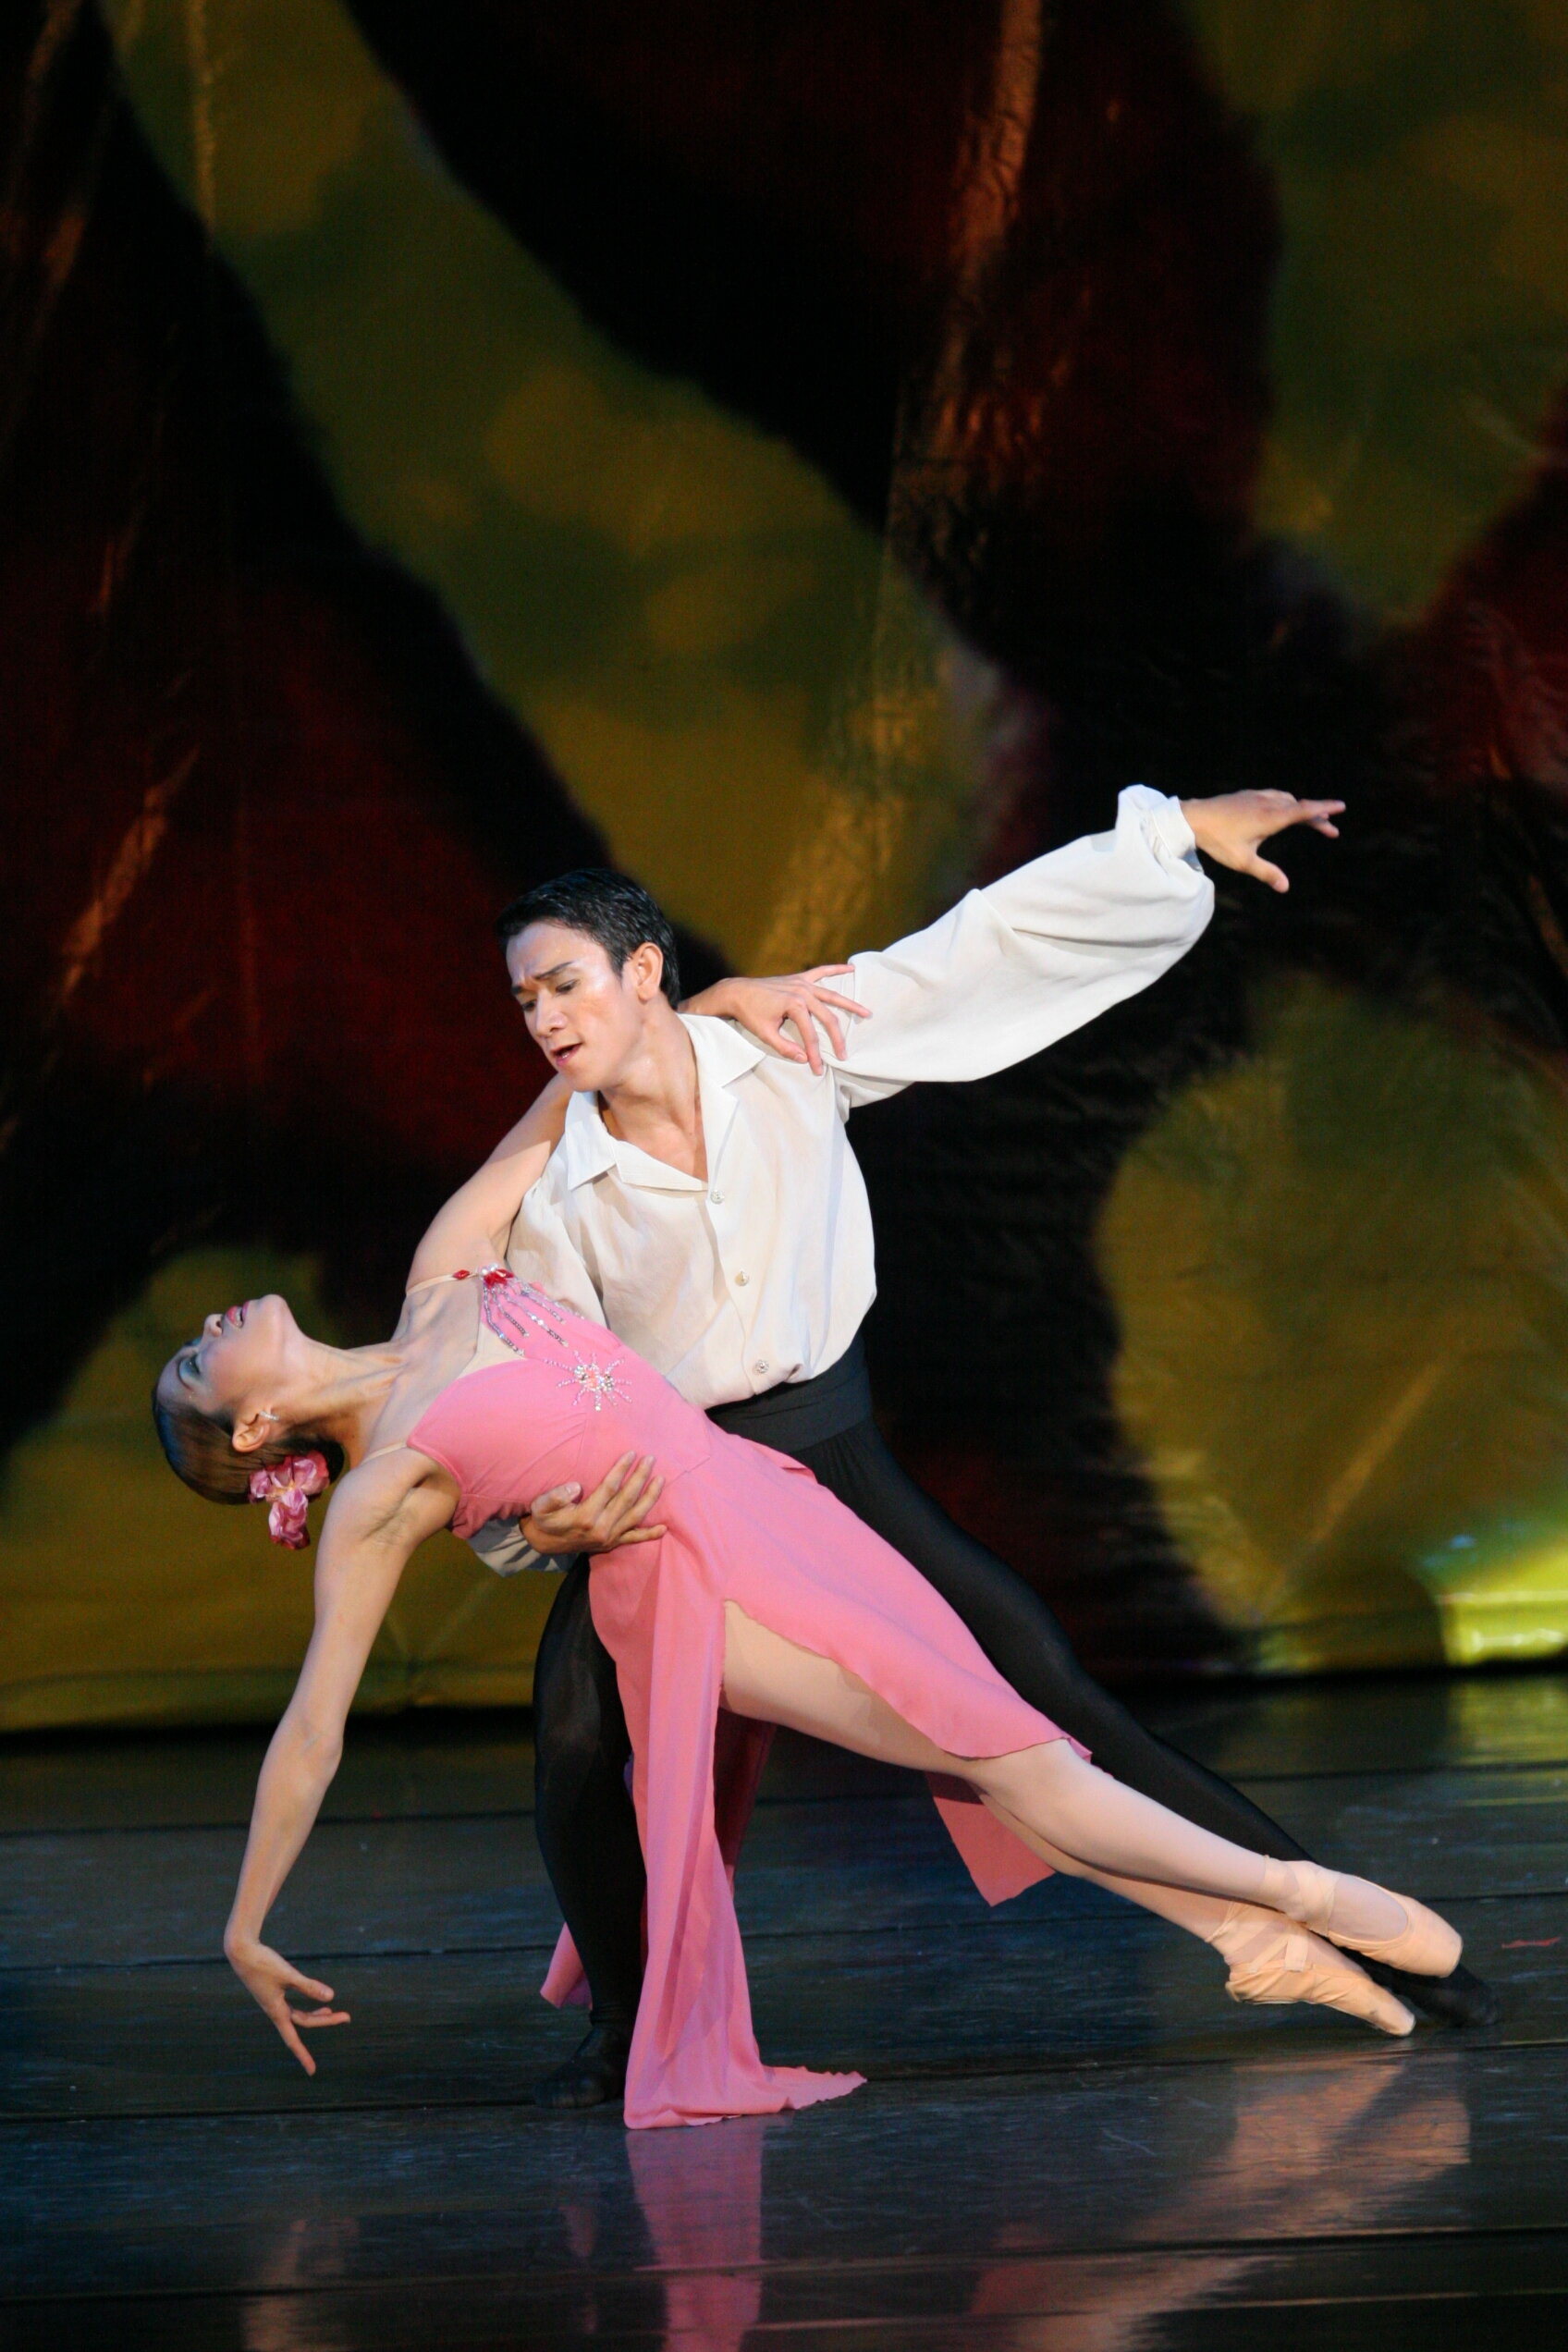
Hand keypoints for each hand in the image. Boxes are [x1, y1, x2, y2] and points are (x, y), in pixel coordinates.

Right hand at [225, 1935, 349, 2074]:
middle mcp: (275, 2010)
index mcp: (276, 2012)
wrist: (240, 1951)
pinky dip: (306, 2002)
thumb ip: (309, 1986)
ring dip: (316, 2014)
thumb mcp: (288, 1975)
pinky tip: (314, 1996)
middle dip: (325, 2021)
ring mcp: (274, 2001)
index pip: (293, 2040)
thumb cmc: (262, 1963)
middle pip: (303, 2022)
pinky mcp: (273, 1991)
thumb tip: (332, 1997)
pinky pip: (293, 2004)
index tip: (312, 2072)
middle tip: (347, 2017)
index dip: (304, 2056)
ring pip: (298, 2013)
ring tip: (332, 2011)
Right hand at [520, 1452, 666, 1554]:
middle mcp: (602, 1528)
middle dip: (640, 1477)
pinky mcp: (612, 1544)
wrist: (543, 1544)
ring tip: (661, 1480)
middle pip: (627, 1499)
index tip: (631, 1454)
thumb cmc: (544, 1520)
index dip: (621, 1470)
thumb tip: (575, 1486)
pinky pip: (634, 1539)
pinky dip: (650, 1535)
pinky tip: (664, 1528)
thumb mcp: (541, 1506)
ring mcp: (609, 1538)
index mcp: (586, 1517)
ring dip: (650, 1498)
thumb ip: (555, 1496)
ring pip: (636, 1516)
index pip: (610, 1488)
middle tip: (651, 1459)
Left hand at [685, 967, 871, 1074]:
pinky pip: (822, 972)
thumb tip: (803, 1059)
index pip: (810, 1034)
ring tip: (866, 1013)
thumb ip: (785, 1047)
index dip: (815, 1054)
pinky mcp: (799, 978)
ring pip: (832, 995)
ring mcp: (802, 983)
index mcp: (794, 1005)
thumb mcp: (765, 1034)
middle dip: (836, 1039)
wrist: (736, 992)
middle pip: (827, 1018)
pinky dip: (836, 970)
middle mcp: (802, 991)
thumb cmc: (749, 1013)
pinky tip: (851, 969)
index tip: (818, 1069)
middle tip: (844, 1055)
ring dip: (850, 1004)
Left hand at [1179, 790, 1343, 892]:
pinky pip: (1274, 796)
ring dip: (1302, 809)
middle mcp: (1268, 803)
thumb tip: (1285, 887)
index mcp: (1271, 817)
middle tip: (1332, 830)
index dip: (1324, 808)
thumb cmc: (1218, 841)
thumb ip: (1266, 873)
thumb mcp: (1243, 861)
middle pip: (1300, 807)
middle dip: (1318, 817)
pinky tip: (1284, 808)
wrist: (1193, 818)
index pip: (1305, 810)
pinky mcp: (1247, 795)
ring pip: (1288, 800)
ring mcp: (1257, 796)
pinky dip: (1287, 803)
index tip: (1341, 806)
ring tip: (1312, 819)